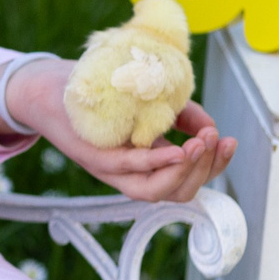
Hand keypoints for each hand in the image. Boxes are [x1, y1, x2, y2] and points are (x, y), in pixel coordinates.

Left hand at [0, 57, 235, 203]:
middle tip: (216, 141)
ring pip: (152, 191)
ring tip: (201, 145)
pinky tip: (176, 151)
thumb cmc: (101, 95)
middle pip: (177, 193)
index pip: (188, 180)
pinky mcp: (91, 156)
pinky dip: (154, 164)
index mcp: (147, 163)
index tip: (230, 140)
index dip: (214, 167)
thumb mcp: (150, 103)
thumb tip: (210, 128)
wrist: (48, 87)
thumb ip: (181, 115)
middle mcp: (129, 173)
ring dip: (184, 172)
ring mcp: (109, 168)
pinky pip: (126, 168)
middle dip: (204, 171)